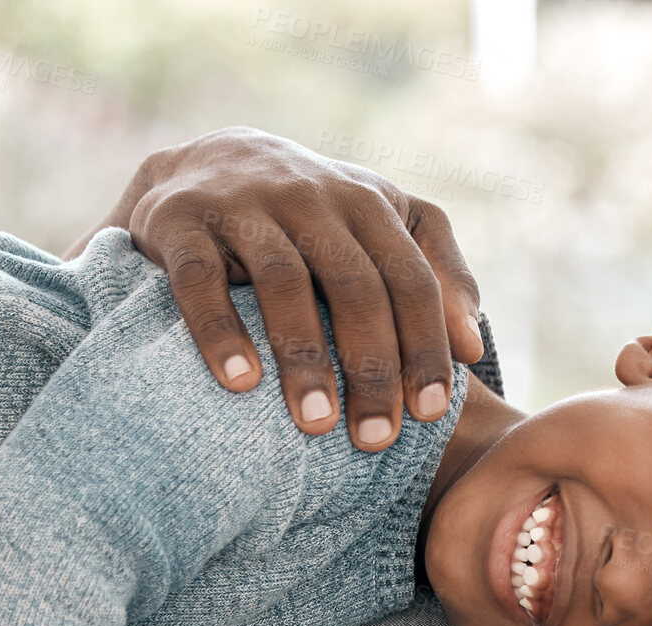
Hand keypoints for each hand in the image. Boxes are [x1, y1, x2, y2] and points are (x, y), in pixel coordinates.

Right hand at [69, 127, 483, 450]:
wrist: (204, 161)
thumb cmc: (315, 216)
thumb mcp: (384, 226)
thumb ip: (438, 274)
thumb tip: (472, 349)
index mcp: (368, 204)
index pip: (409, 279)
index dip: (423, 346)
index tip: (431, 413)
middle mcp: (311, 196)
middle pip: (354, 285)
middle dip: (371, 367)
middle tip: (375, 440)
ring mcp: (244, 205)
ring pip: (283, 282)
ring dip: (304, 357)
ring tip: (315, 424)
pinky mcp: (180, 221)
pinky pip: (200, 278)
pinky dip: (220, 330)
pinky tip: (239, 383)